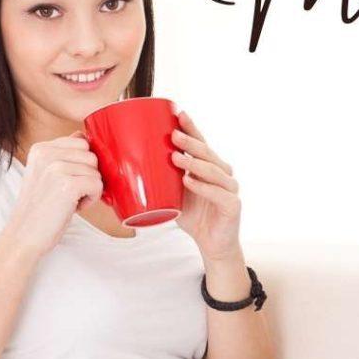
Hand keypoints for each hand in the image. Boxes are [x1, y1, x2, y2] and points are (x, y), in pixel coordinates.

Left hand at [170, 109, 243, 261]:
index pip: (202, 143)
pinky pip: (218, 193)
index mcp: (211, 167)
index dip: (192, 128)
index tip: (179, 114)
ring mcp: (230, 189)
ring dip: (193, 163)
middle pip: (207, 153)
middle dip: (190, 142)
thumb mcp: (174, 195)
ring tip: (175, 157)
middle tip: (173, 135)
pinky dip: (203, 187)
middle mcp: (223, 174)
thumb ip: (162, 181)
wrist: (212, 244)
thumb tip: (126, 171)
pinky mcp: (233, 206)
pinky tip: (188, 181)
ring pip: (213, 171)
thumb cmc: (193, 217)